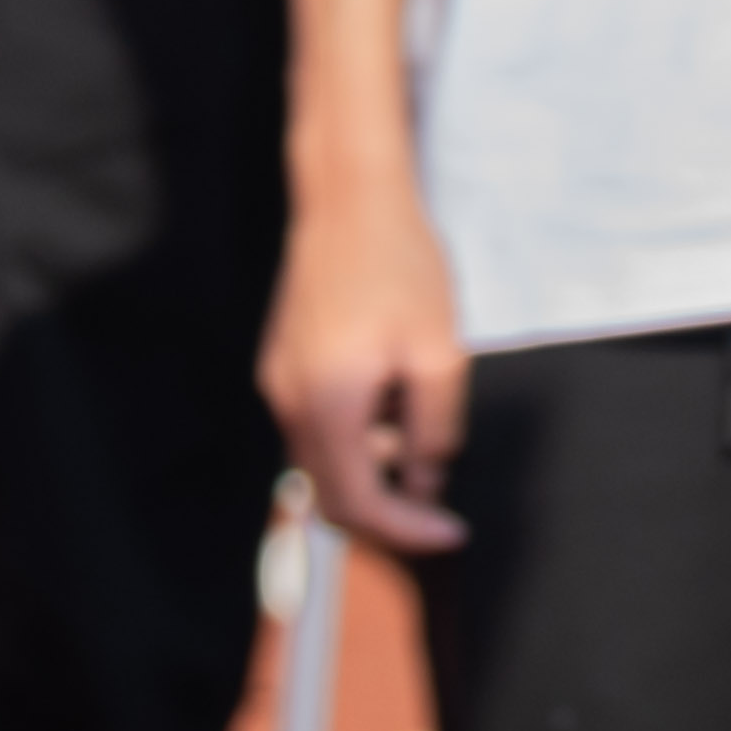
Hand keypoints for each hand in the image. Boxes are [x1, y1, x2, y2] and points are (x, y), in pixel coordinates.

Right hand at [268, 175, 473, 554]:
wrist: (350, 196)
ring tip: (421, 418)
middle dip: (387, 508)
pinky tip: (393, 392)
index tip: (452, 534)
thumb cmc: (402, 265)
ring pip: (322, 460)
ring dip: (373, 466)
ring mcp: (278, 383)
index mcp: (327, 408)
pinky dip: (355, 434)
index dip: (407, 530)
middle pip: (331, 494)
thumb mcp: (438, 351)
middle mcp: (289, 404)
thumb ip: (434, 428)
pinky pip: (316, 424)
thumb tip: (426, 482)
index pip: (359, 504)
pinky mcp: (281, 363)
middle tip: (440, 504)